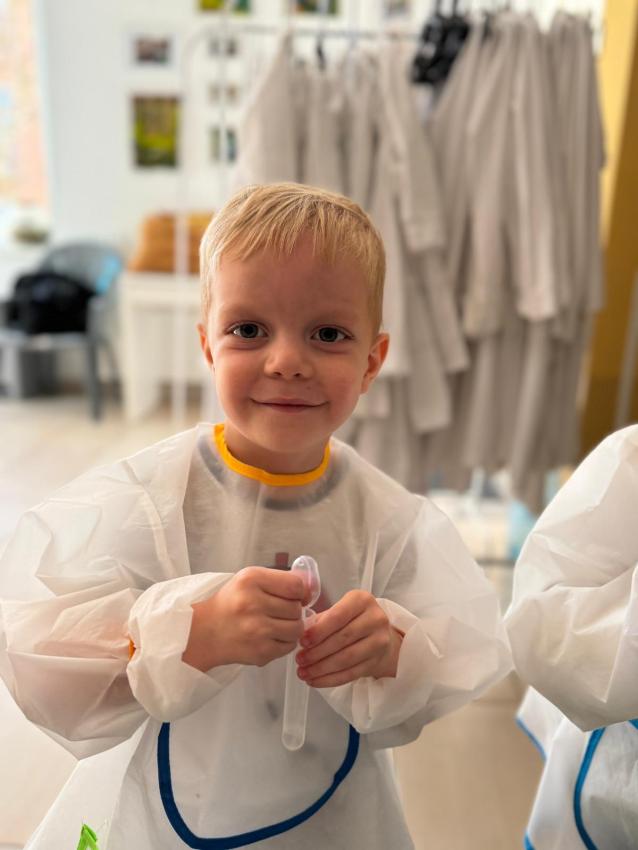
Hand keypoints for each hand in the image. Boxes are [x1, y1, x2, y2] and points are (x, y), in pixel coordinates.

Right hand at [182, 567, 306, 671]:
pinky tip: (270, 636)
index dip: (300, 592)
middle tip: (277, 611)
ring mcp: (257, 630)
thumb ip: (281, 580)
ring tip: (276, 624)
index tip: (295, 596)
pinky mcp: (261, 651)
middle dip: (292, 610)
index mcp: (251, 580)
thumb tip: (312, 587)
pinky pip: (289, 646)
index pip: (296, 585)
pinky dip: (284, 642)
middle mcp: (253, 604)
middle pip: (297, 608)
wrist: (205, 632)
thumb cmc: (231, 603)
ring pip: (297, 628)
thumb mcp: (250, 579)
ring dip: (291, 627)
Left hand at [295, 590, 403, 687]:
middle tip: (300, 659)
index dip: (319, 631)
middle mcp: (375, 619)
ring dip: (321, 668)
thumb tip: (301, 636)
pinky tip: (315, 680)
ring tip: (304, 672)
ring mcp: (379, 641)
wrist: (378, 634)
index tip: (302, 641)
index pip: (338, 616)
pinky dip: (330, 679)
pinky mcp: (377, 661)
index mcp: (361, 601)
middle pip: (342, 638)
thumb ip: (321, 620)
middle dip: (317, 652)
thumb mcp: (338, 610)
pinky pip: (351, 674)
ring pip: (346, 658)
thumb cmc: (351, 620)